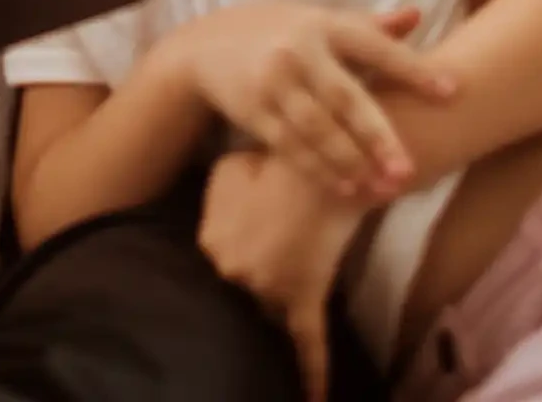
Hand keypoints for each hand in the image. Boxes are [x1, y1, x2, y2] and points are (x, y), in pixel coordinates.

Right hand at [182, 1, 455, 199]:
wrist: (203, 45)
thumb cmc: (276, 31)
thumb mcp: (317, 18)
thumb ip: (368, 23)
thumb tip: (417, 15)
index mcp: (322, 24)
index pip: (375, 46)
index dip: (414, 69)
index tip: (452, 92)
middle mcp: (297, 51)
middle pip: (344, 96)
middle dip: (378, 135)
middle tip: (408, 168)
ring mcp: (271, 82)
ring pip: (317, 128)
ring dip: (350, 161)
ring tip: (382, 187)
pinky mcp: (252, 109)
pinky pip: (290, 145)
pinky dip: (318, 169)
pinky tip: (346, 187)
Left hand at [200, 151, 368, 401]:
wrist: (330, 165)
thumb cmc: (276, 163)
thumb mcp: (227, 170)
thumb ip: (216, 202)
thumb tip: (224, 224)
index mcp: (211, 245)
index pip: (211, 265)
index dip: (229, 258)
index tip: (238, 260)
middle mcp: (234, 274)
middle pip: (236, 293)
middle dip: (245, 290)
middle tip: (257, 285)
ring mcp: (270, 290)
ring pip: (264, 316)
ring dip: (264, 328)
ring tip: (256, 359)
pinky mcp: (306, 298)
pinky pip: (309, 344)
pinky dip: (312, 375)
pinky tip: (312, 400)